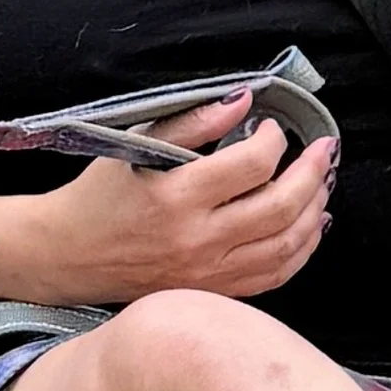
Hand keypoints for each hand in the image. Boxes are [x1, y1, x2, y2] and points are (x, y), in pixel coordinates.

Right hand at [0, 91, 336, 305]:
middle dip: (313, 172)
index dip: (274, 140)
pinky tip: (309, 227)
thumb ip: (192, 121)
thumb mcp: (135, 144)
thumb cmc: (98, 196)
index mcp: (176, 196)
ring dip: (315, 210)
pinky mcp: (211, 291)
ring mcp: (207, 272)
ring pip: (286, 244)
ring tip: (323, 183)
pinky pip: (273, 276)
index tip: (272, 127)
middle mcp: (196, 239)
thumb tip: (242, 99)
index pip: (251, 164)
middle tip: (324, 149)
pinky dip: (301, 250)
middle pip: (280, 206)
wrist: (67, 255)